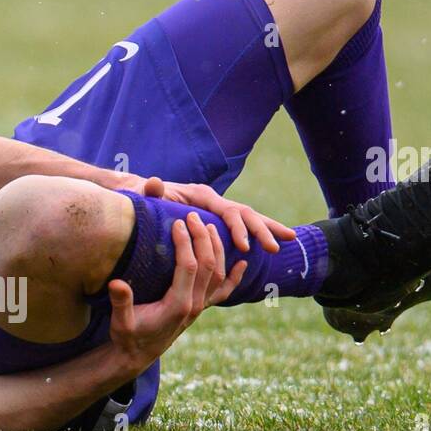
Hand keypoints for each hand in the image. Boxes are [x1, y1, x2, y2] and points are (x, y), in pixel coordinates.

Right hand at [107, 211, 246, 371]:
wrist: (138, 356)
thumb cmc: (128, 336)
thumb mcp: (121, 322)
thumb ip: (122, 303)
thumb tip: (117, 284)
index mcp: (177, 305)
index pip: (188, 266)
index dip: (185, 243)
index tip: (177, 223)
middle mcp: (194, 305)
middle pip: (208, 265)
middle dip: (202, 238)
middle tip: (193, 216)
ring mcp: (200, 307)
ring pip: (218, 273)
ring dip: (217, 248)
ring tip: (209, 226)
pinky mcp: (200, 309)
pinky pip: (223, 292)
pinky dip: (235, 277)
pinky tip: (243, 264)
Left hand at [140, 176, 295, 253]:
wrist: (140, 193)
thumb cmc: (141, 197)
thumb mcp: (143, 195)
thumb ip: (150, 191)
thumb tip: (154, 183)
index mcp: (202, 196)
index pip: (227, 212)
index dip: (238, 229)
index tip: (246, 247)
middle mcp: (214, 200)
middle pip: (245, 213)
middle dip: (262, 230)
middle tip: (276, 248)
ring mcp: (217, 208)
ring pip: (249, 217)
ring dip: (268, 229)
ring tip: (289, 241)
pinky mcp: (217, 218)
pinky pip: (242, 225)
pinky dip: (259, 232)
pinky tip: (274, 242)